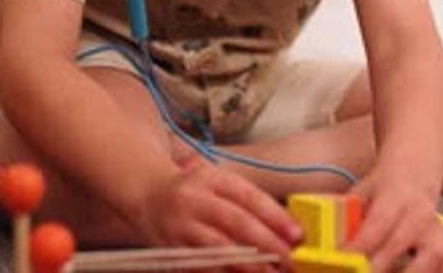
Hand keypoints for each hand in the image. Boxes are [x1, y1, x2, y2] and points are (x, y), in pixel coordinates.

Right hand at [134, 152, 301, 264]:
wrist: (146, 194)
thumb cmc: (193, 189)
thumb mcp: (217, 182)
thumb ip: (246, 202)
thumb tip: (284, 228)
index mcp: (212, 179)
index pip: (248, 196)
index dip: (274, 216)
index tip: (297, 234)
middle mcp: (195, 199)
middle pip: (235, 222)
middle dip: (266, 244)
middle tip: (288, 260)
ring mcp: (181, 225)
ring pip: (218, 249)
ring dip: (248, 266)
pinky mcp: (171, 249)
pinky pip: (200, 267)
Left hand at [347, 170, 442, 270]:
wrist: (413, 177)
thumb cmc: (383, 188)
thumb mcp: (362, 192)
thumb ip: (349, 215)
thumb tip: (330, 241)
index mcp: (395, 197)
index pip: (377, 224)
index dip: (360, 246)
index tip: (344, 259)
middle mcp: (419, 215)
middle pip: (399, 247)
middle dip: (377, 268)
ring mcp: (437, 232)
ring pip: (431, 262)